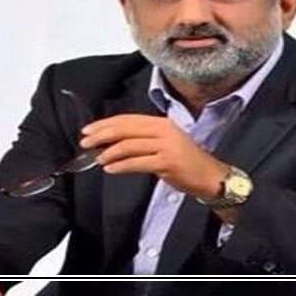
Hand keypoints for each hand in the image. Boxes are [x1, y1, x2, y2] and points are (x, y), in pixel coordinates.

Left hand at [81, 114, 228, 198]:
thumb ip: (142, 139)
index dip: (105, 123)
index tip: (88, 130)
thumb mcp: (164, 143)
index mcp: (161, 123)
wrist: (210, 176)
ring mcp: (166, 145)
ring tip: (97, 158)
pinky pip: (138, 163)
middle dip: (102, 135)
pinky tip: (110, 169)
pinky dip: (121, 166)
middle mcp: (164, 130)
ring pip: (130, 145)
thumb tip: (110, 142)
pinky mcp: (167, 162)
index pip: (128, 119)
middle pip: (125, 129)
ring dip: (109, 152)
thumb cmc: (185, 161)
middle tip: (85, 142)